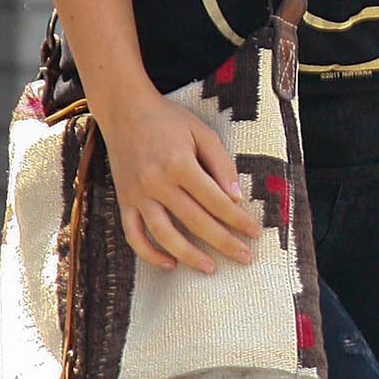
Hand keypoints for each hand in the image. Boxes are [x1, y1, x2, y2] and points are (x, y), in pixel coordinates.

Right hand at [97, 89, 262, 271]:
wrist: (124, 110)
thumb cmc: (168, 120)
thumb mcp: (201, 132)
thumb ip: (221, 164)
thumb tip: (237, 198)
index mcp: (179, 163)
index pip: (216, 200)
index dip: (238, 219)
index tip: (255, 233)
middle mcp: (156, 182)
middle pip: (195, 222)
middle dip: (223, 242)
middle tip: (244, 257)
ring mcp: (137, 195)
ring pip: (164, 235)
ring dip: (189, 256)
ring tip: (210, 268)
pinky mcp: (124, 201)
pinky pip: (133, 235)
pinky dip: (149, 254)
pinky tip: (170, 263)